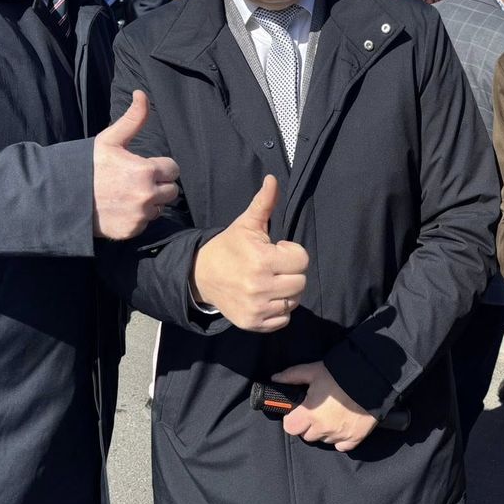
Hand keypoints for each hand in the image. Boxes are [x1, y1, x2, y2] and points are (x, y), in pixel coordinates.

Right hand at [93, 90, 179, 238]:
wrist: (63, 196)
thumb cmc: (88, 165)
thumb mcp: (110, 140)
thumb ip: (133, 119)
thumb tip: (142, 93)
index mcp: (147, 170)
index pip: (173, 169)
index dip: (159, 166)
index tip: (144, 166)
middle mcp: (147, 195)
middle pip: (171, 191)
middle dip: (158, 184)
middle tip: (135, 181)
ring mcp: (140, 215)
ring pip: (159, 208)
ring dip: (149, 202)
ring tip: (125, 195)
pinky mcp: (132, 231)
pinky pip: (145, 223)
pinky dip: (136, 217)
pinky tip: (120, 209)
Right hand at [190, 175, 308, 331]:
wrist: (201, 276)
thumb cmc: (229, 247)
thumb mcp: (246, 224)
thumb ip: (264, 203)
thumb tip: (273, 179)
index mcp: (262, 260)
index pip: (302, 260)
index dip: (292, 252)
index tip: (277, 249)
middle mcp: (260, 287)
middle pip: (301, 282)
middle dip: (291, 272)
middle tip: (274, 266)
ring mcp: (257, 308)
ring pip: (295, 301)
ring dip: (287, 291)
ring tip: (270, 281)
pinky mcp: (253, 324)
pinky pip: (284, 319)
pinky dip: (279, 310)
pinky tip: (266, 297)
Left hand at [274, 361, 377, 451]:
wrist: (372, 380)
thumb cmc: (340, 375)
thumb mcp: (314, 371)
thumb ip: (292, 376)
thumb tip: (275, 379)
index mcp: (310, 414)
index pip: (290, 428)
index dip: (292, 419)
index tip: (298, 411)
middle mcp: (323, 429)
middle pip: (307, 435)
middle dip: (308, 425)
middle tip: (317, 410)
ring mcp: (339, 436)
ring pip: (323, 440)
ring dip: (324, 431)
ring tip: (332, 414)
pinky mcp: (354, 439)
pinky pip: (341, 446)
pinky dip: (340, 438)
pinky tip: (343, 425)